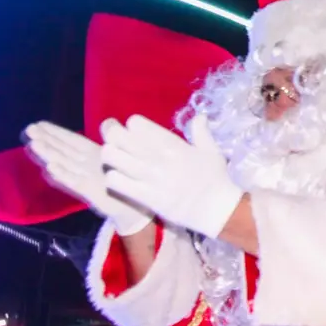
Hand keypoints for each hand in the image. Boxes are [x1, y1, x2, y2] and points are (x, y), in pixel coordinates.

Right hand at [24, 121, 151, 235]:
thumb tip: (109, 123)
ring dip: (49, 154)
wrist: (135, 208)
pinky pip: (75, 182)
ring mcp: (86, 179)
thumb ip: (113, 142)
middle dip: (46, 140)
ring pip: (65, 164)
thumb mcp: (121, 157)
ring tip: (33, 144)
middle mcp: (86, 166)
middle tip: (29, 130)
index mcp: (94, 155)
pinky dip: (63, 175)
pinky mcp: (90, 192)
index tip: (39, 124)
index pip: (72, 141)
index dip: (56, 132)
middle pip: (63, 150)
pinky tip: (50, 168)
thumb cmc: (127, 182)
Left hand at [99, 114, 242, 238]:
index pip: (135, 123)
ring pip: (111, 156)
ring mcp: (148, 177)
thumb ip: (201, 131)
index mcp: (170, 143)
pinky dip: (113, 178)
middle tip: (116, 142)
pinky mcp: (143, 197)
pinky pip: (114, 181)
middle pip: (117, 136)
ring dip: (110, 157)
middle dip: (112, 135)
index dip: (131, 127)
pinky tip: (120, 180)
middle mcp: (156, 157)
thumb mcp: (211, 150)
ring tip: (116, 161)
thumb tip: (199, 116)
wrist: (216, 209)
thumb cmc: (215, 179)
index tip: (135, 134)